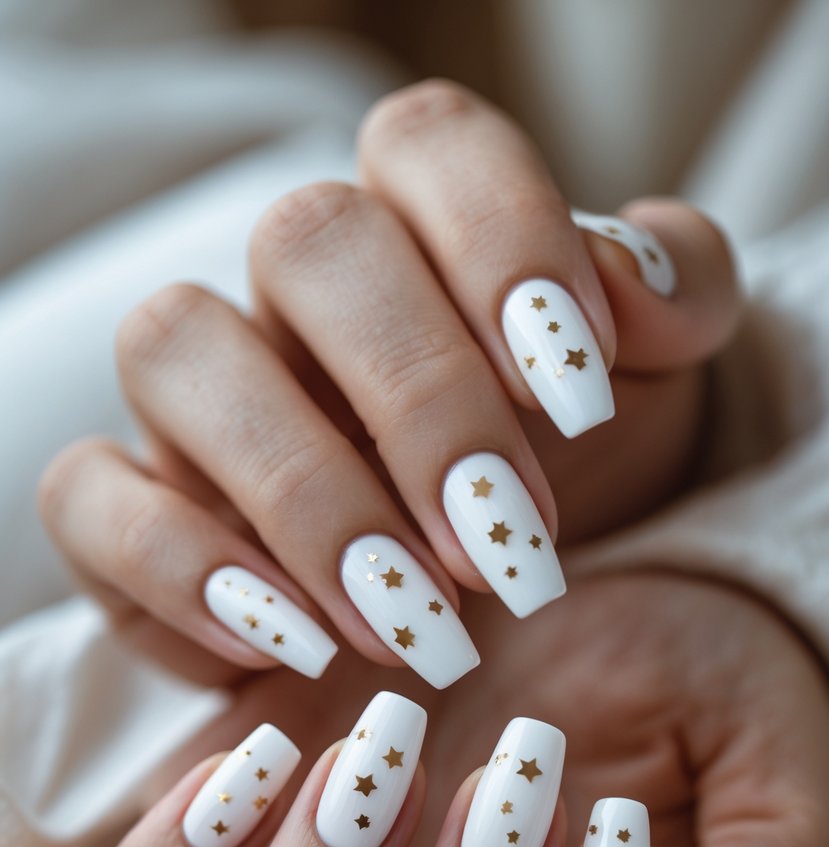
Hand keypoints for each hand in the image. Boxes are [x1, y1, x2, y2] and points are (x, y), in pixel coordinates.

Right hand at [37, 80, 738, 689]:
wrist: (494, 587)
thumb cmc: (580, 466)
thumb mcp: (658, 383)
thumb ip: (674, 299)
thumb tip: (630, 286)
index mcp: (420, 220)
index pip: (428, 146)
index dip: (503, 243)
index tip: (579, 390)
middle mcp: (293, 288)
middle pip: (306, 244)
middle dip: (420, 403)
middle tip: (509, 546)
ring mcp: (201, 388)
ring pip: (177, 350)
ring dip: (305, 494)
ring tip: (414, 620)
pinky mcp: (132, 500)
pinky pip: (90, 493)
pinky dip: (182, 568)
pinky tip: (294, 642)